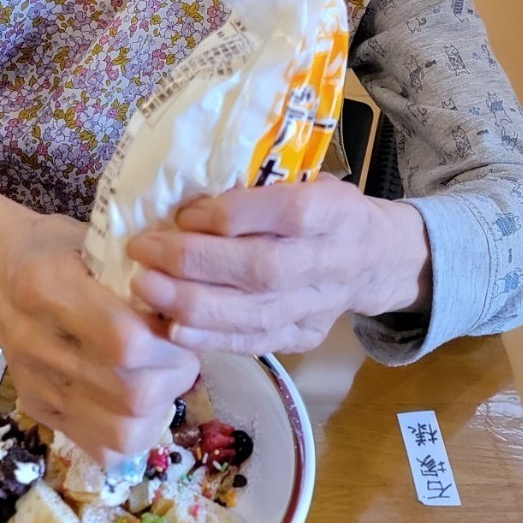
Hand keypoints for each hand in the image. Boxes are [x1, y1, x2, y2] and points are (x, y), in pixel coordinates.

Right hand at [0, 169, 199, 465]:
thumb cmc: (53, 245)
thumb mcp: (97, 237)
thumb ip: (140, 269)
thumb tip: (195, 304)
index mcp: (47, 287)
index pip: (126, 341)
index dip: (170, 342)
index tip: (183, 325)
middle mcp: (36, 342)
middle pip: (130, 393)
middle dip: (174, 376)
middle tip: (183, 354)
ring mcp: (35, 383)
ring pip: (121, 430)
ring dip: (160, 407)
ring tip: (164, 377)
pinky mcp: (38, 409)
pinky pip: (101, 448)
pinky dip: (135, 431)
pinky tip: (141, 402)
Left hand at [127, 177, 431, 355]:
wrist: (379, 258)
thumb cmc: (328, 210)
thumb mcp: (308, 180)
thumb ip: (260, 189)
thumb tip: (188, 199)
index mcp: (335, 211)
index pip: (285, 213)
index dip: (229, 215)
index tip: (182, 214)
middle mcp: (329, 261)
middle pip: (260, 268)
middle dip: (193, 261)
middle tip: (143, 251)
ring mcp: (318, 306)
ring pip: (253, 313)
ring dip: (190, 303)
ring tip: (144, 287)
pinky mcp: (304, 336)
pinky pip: (254, 342)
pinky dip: (210, 337)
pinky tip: (172, 326)